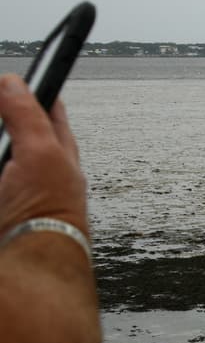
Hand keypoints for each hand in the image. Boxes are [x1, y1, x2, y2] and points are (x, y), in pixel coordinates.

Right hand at [0, 74, 87, 237]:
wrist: (32, 260)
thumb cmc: (48, 213)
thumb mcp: (40, 152)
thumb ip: (27, 116)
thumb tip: (13, 82)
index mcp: (60, 155)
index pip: (50, 114)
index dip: (34, 96)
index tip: (14, 82)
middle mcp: (40, 171)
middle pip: (17, 136)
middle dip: (9, 123)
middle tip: (2, 103)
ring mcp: (18, 189)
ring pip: (9, 159)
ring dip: (6, 153)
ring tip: (5, 155)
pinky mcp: (6, 205)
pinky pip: (3, 181)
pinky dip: (1, 167)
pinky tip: (2, 171)